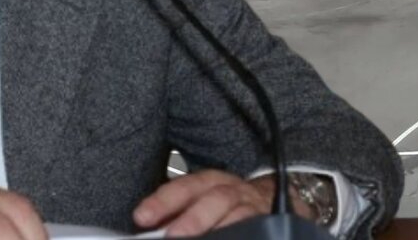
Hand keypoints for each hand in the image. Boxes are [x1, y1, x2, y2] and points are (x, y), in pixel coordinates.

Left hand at [133, 170, 314, 236]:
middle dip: (192, 219)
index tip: (142, 216)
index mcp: (213, 182)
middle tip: (172, 236)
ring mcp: (255, 208)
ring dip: (220, 231)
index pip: (187, 186)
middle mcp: (235, 191)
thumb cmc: (227, 205)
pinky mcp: (271, 222)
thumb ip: (177, 214)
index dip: (164, 200)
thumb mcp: (203, 201)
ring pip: (240, 216)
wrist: (276, 200)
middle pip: (215, 199)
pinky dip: (246, 235)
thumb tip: (149, 227)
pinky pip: (259, 230)